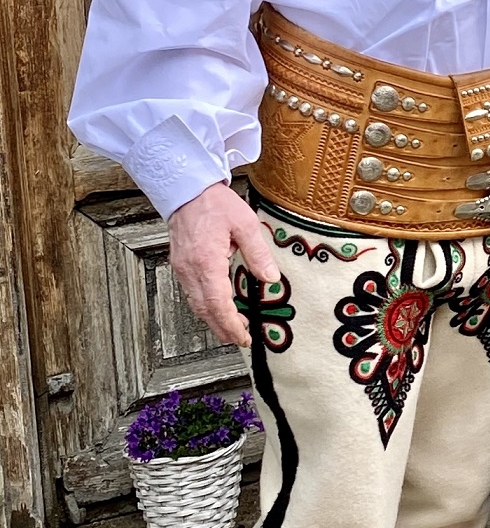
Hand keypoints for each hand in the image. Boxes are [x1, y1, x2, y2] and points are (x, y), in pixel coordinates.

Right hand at [168, 182, 279, 348]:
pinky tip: (217, 307)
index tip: (244, 337)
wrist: (186, 188)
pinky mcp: (180, 264)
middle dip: (223, 328)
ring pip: (196, 304)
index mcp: (206, 261)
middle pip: (204, 310)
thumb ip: (258, 253)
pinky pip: (191, 293)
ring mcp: (181, 268)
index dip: (230, 325)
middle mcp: (190, 269)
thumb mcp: (245, 223)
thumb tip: (271, 278)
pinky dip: (205, 306)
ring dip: (214, 319)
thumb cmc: (214, 203)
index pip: (217, 304)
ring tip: (233, 327)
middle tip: (241, 339)